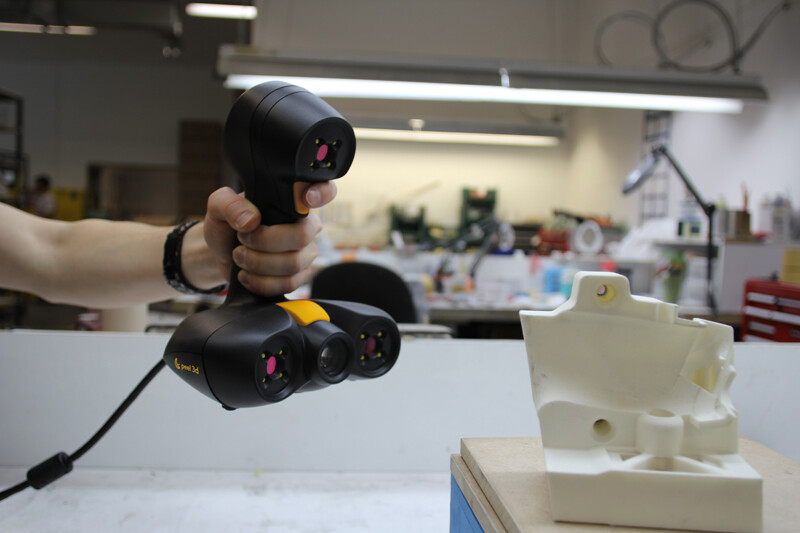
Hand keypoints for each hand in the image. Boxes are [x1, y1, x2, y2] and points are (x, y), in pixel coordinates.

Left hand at [203, 183, 336, 295]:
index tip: (307, 198)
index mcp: (292, 201)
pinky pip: (289, 284)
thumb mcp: (218, 207)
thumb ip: (229, 204)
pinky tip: (246, 276)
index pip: (323, 190)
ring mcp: (305, 253)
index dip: (322, 193)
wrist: (221, 255)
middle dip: (264, 242)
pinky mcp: (299, 276)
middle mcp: (305, 225)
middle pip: (302, 236)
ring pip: (293, 264)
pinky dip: (261, 283)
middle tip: (241, 240)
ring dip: (258, 264)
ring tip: (239, 257)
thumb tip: (252, 220)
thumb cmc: (226, 225)